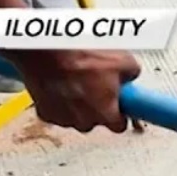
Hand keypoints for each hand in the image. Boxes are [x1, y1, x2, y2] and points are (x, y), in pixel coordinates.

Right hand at [8, 50, 140, 132]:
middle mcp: (85, 122)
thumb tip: (130, 75)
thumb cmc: (81, 56)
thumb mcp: (123, 61)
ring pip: (75, 116)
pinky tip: (60, 84)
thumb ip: (131, 74)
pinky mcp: (45, 112)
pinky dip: (58, 100)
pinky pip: (56, 110)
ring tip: (75, 81)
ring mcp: (64, 119)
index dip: (119, 114)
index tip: (118, 106)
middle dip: (96, 106)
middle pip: (95, 120)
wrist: (47, 50)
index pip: (119, 126)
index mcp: (106, 114)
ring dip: (76, 103)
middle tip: (94, 85)